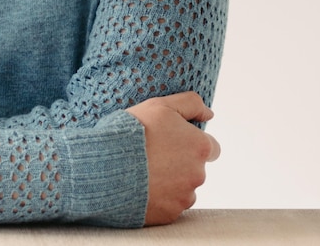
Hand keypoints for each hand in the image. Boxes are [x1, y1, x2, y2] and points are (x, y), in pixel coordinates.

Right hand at [128, 91, 219, 225]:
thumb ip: (190, 104)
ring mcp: (184, 197)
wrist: (109, 165)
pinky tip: (141, 185)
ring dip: (170, 181)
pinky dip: (159, 197)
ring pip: (183, 188)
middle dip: (180, 162)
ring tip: (144, 169)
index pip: (211, 147)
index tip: (173, 140)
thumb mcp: (161, 106)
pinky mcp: (170, 214)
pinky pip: (169, 205)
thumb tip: (209, 113)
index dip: (192, 142)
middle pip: (195, 168)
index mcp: (200, 147)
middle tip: (154, 153)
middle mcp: (199, 174)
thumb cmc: (135, 132)